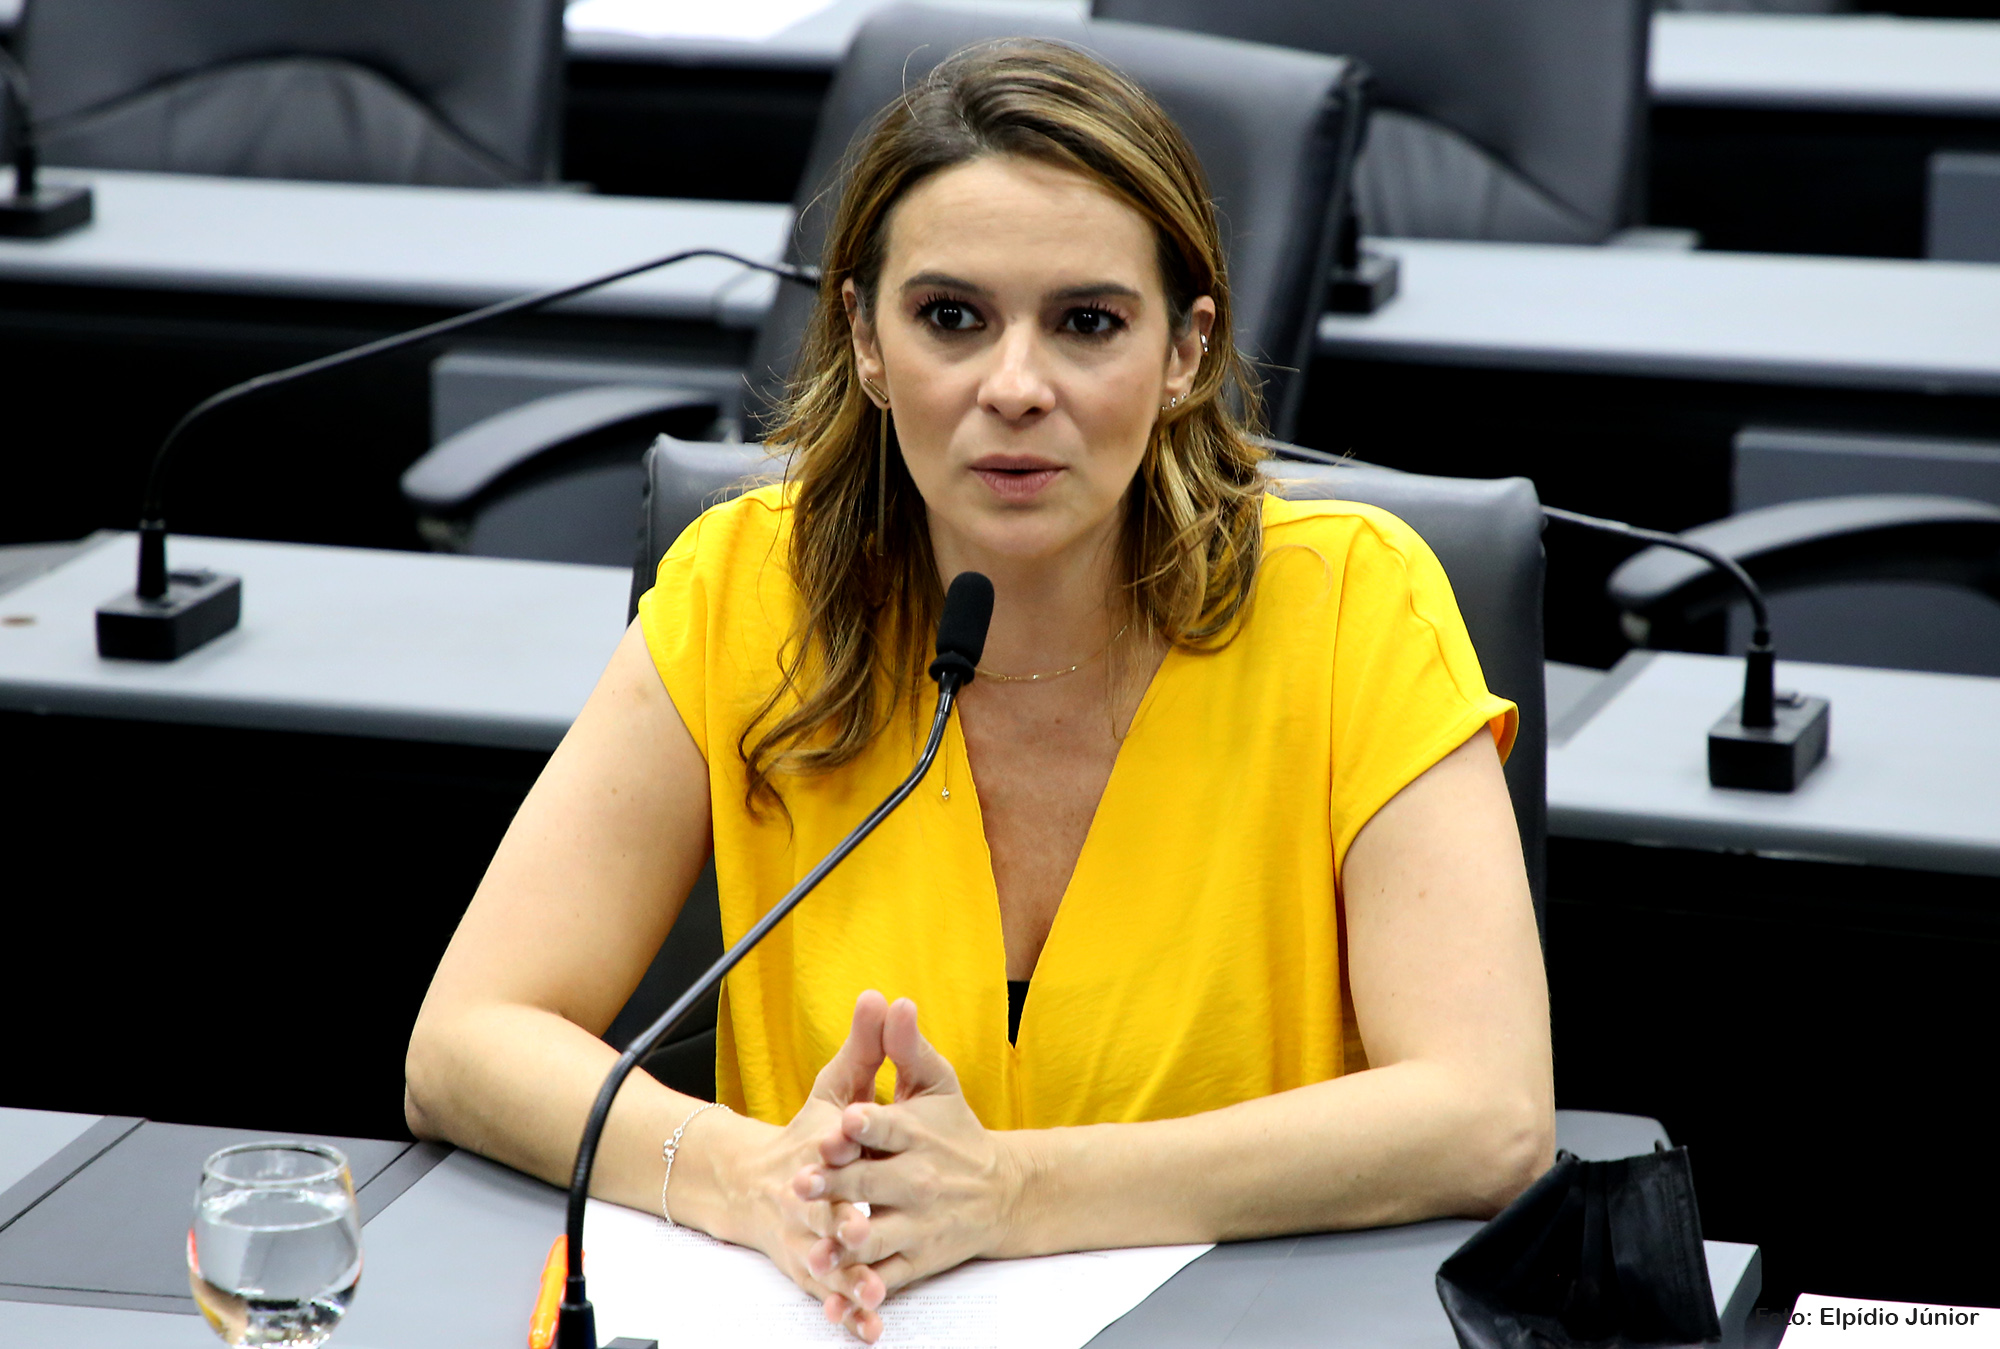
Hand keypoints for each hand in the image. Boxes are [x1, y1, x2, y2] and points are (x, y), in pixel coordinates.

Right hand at [708, 991, 895, 1335]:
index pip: (825, 1141)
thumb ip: (865, 1046)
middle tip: (856, 1225)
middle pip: (820, 1205)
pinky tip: (868, 1326)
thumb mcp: (836, 1089)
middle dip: (835, 1215)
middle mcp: (806, 1196)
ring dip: (843, 1273)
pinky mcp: (810, 1270)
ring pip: (823, 1256)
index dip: (835, 1138)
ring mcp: (806, 1237)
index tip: (846, 1136)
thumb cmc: (808, 1137)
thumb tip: (881, 995)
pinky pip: (829, 1294)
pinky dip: (847, 1311)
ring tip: (868, 1288)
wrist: (753, 1185)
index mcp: (817, 1149)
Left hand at [792, 997, 1025, 1339]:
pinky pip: (891, 1276)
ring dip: (851, 1242)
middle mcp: (917, 1178)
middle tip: (803, 1183)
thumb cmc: (958, 1133)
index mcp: (916, 1133)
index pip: (888, 1125)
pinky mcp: (919, 1257)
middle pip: (872, 1182)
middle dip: (839, 1184)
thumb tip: (891, 1000)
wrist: (1004, 1191)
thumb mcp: (936, 1084)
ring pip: (880, 1234)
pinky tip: (847, 1291)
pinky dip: (869, 1287)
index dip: (864, 1125)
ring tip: (826, 1244)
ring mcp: (918, 1222)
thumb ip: (907, 1046)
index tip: (843, 1123)